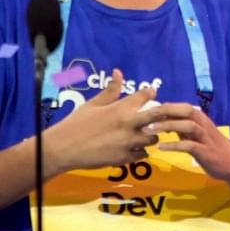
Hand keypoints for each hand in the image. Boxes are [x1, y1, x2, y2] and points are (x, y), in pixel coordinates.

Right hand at [43, 69, 166, 175]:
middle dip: (167, 113)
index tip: (151, 94)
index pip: (145, 95)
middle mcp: (128, 124)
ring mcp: (127, 143)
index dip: (150, 92)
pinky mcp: (123, 158)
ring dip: (151, 135)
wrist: (62, 148)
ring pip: (153, 138)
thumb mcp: (93, 104)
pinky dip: (141, 151)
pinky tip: (135, 147)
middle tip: (162, 115)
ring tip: (145, 133)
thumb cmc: (76, 123)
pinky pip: (142, 154)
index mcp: (120, 108)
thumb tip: (118, 72)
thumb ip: (110, 90)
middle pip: (159, 116)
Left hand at [147, 104, 229, 182]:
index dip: (161, 106)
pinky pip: (189, 145)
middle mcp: (202, 123)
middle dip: (163, 111)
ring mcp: (205, 137)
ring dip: (167, 125)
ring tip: (150, 130)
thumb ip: (180, 126)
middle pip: (183, 110)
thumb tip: (161, 119)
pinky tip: (161, 148)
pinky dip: (175, 145)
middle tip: (144, 116)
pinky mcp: (206, 151)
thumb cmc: (211, 147)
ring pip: (187, 125)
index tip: (144, 111)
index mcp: (198, 117)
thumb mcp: (195, 134)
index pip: (179, 106)